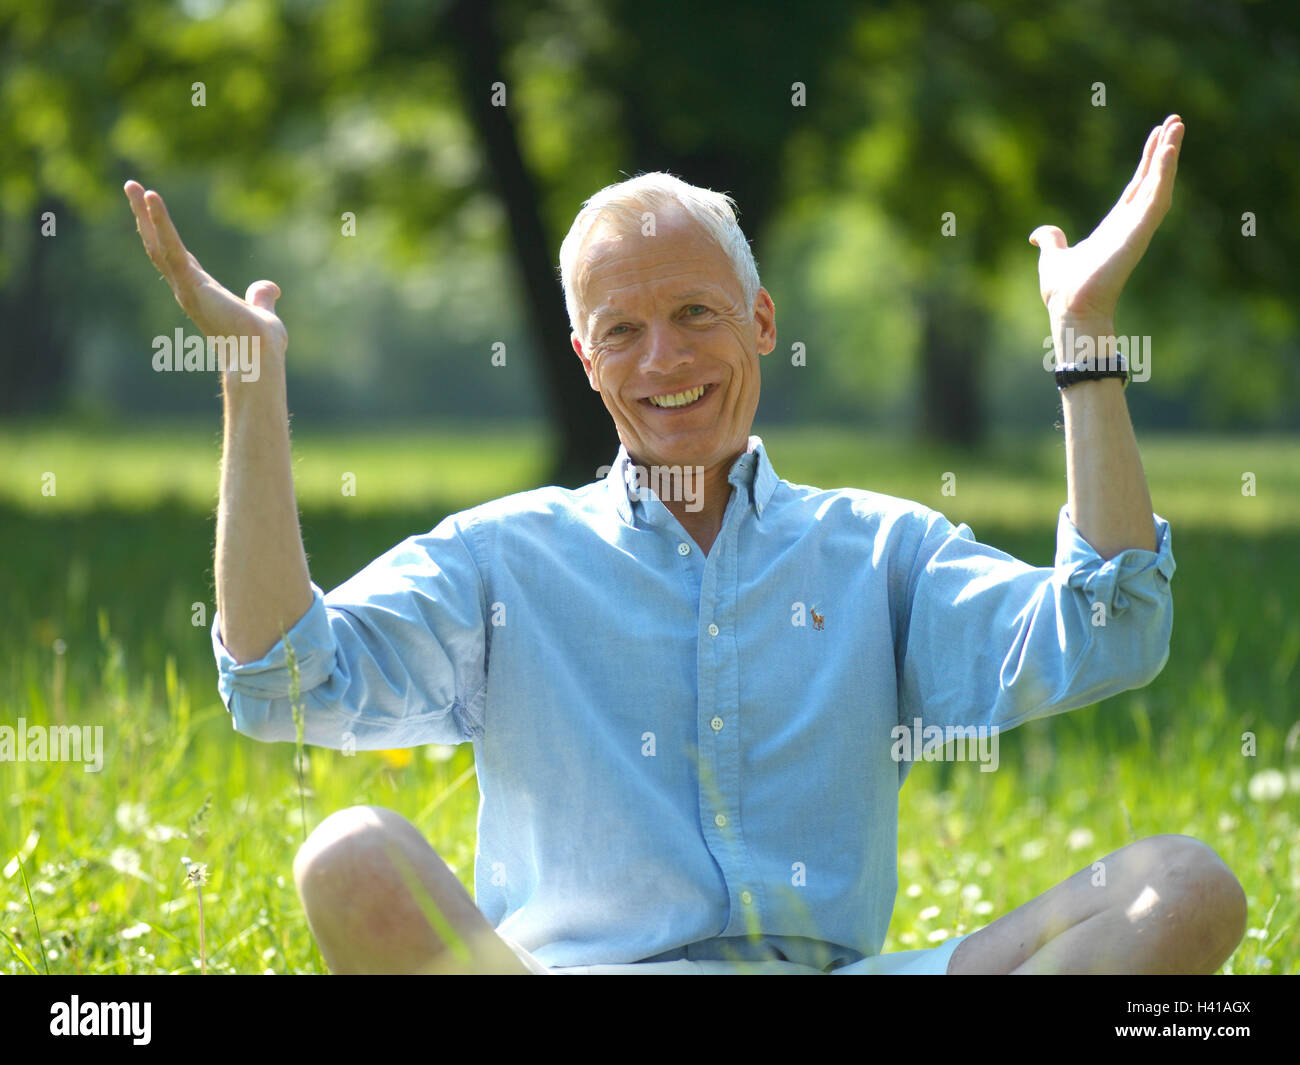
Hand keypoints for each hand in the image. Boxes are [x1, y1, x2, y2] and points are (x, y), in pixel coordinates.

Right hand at [124, 180, 286, 364]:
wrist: (260, 358)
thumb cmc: (260, 344)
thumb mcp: (262, 312)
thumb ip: (261, 298)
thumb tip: (271, 287)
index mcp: (202, 291)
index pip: (177, 256)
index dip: (165, 232)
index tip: (154, 210)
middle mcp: (188, 288)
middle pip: (158, 246)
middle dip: (144, 217)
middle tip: (131, 186)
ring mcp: (186, 287)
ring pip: (157, 244)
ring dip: (144, 214)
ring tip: (132, 185)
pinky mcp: (191, 285)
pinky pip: (171, 248)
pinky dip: (161, 222)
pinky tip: (153, 198)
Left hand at [1028, 115, 1183, 329]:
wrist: (1069, 309)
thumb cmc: (1064, 290)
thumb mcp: (1053, 257)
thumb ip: (1050, 241)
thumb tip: (1037, 234)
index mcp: (1114, 227)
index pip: (1136, 187)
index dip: (1147, 162)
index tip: (1157, 136)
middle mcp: (1129, 225)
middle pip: (1152, 180)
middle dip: (1164, 151)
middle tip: (1176, 121)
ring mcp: (1136, 229)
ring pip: (1160, 185)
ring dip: (1169, 155)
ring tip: (1178, 126)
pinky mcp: (1138, 233)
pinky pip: (1156, 199)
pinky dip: (1164, 174)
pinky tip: (1168, 151)